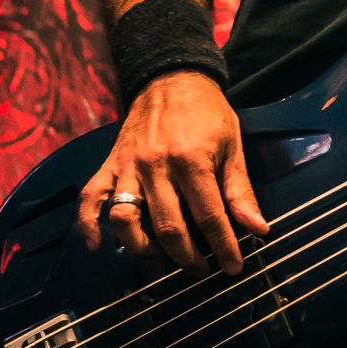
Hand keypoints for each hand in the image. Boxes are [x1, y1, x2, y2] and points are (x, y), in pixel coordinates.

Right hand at [77, 71, 268, 273]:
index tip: (233, 267)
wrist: (172, 78)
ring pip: (125, 220)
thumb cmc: (206, 112)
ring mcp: (129, 166)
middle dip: (187, 257)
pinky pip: (91, 200)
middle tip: (200, 269)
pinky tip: (98, 249)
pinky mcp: (109, 165)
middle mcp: (157, 166)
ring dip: (141, 249)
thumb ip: (240, 190)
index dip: (224, 247)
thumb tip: (257, 228)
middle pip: (168, 227)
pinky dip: (88, 227)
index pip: (210, 216)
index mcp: (192, 160)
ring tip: (160, 257)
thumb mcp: (232, 146)